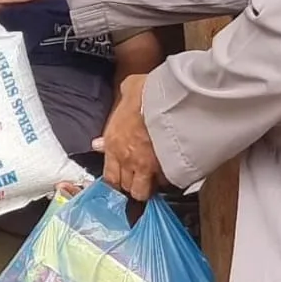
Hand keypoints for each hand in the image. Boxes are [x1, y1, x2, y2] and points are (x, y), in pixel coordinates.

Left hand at [96, 74, 163, 201]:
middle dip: (132, 185)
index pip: (109, 177)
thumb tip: (120, 101)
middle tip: (139, 177)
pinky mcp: (168, 169)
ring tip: (154, 179)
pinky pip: (166, 183)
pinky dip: (168, 180)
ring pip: (144, 192)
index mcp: (114, 144)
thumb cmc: (147, 93)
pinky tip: (171, 172)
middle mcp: (129, 160)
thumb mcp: (128, 90)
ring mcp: (149, 168)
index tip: (122, 177)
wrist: (169, 100)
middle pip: (127, 188)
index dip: (116, 180)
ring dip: (149, 187)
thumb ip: (120, 104)